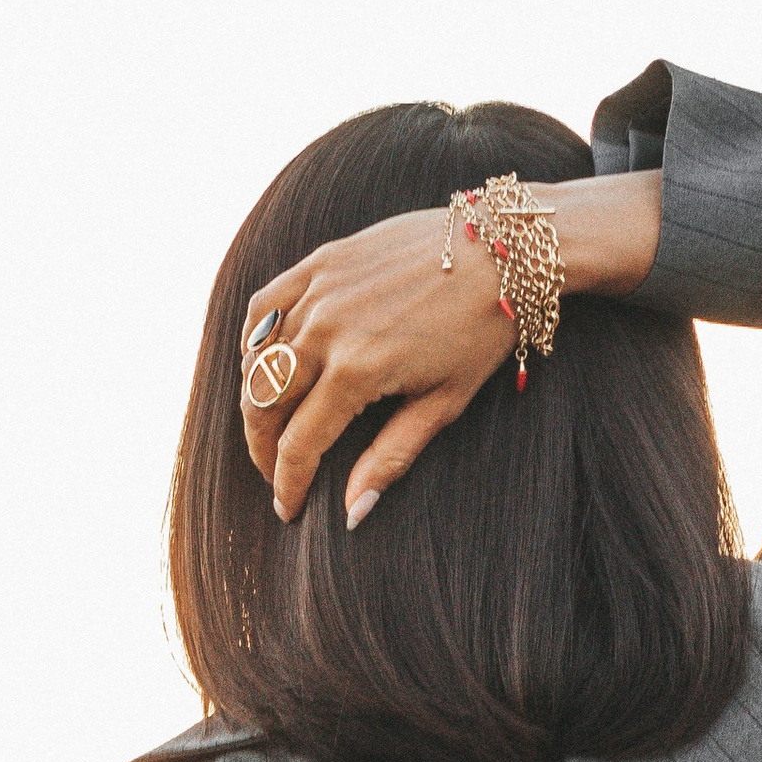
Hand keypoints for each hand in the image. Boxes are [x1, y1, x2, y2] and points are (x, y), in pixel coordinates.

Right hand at [241, 206, 515, 527]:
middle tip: (273, 471)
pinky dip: (254, 339)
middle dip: (261, 448)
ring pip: (257, 358)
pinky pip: (264, 306)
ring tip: (270, 425)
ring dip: (254, 400)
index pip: (298, 444)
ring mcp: (320, 291)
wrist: (506, 249)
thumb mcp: (445, 402)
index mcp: (358, 371)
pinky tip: (264, 362)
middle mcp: (327, 329)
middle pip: (263, 404)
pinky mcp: (322, 262)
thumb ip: (392, 456)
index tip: (287, 508)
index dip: (286, 484)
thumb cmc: (483, 330)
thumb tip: (352, 512)